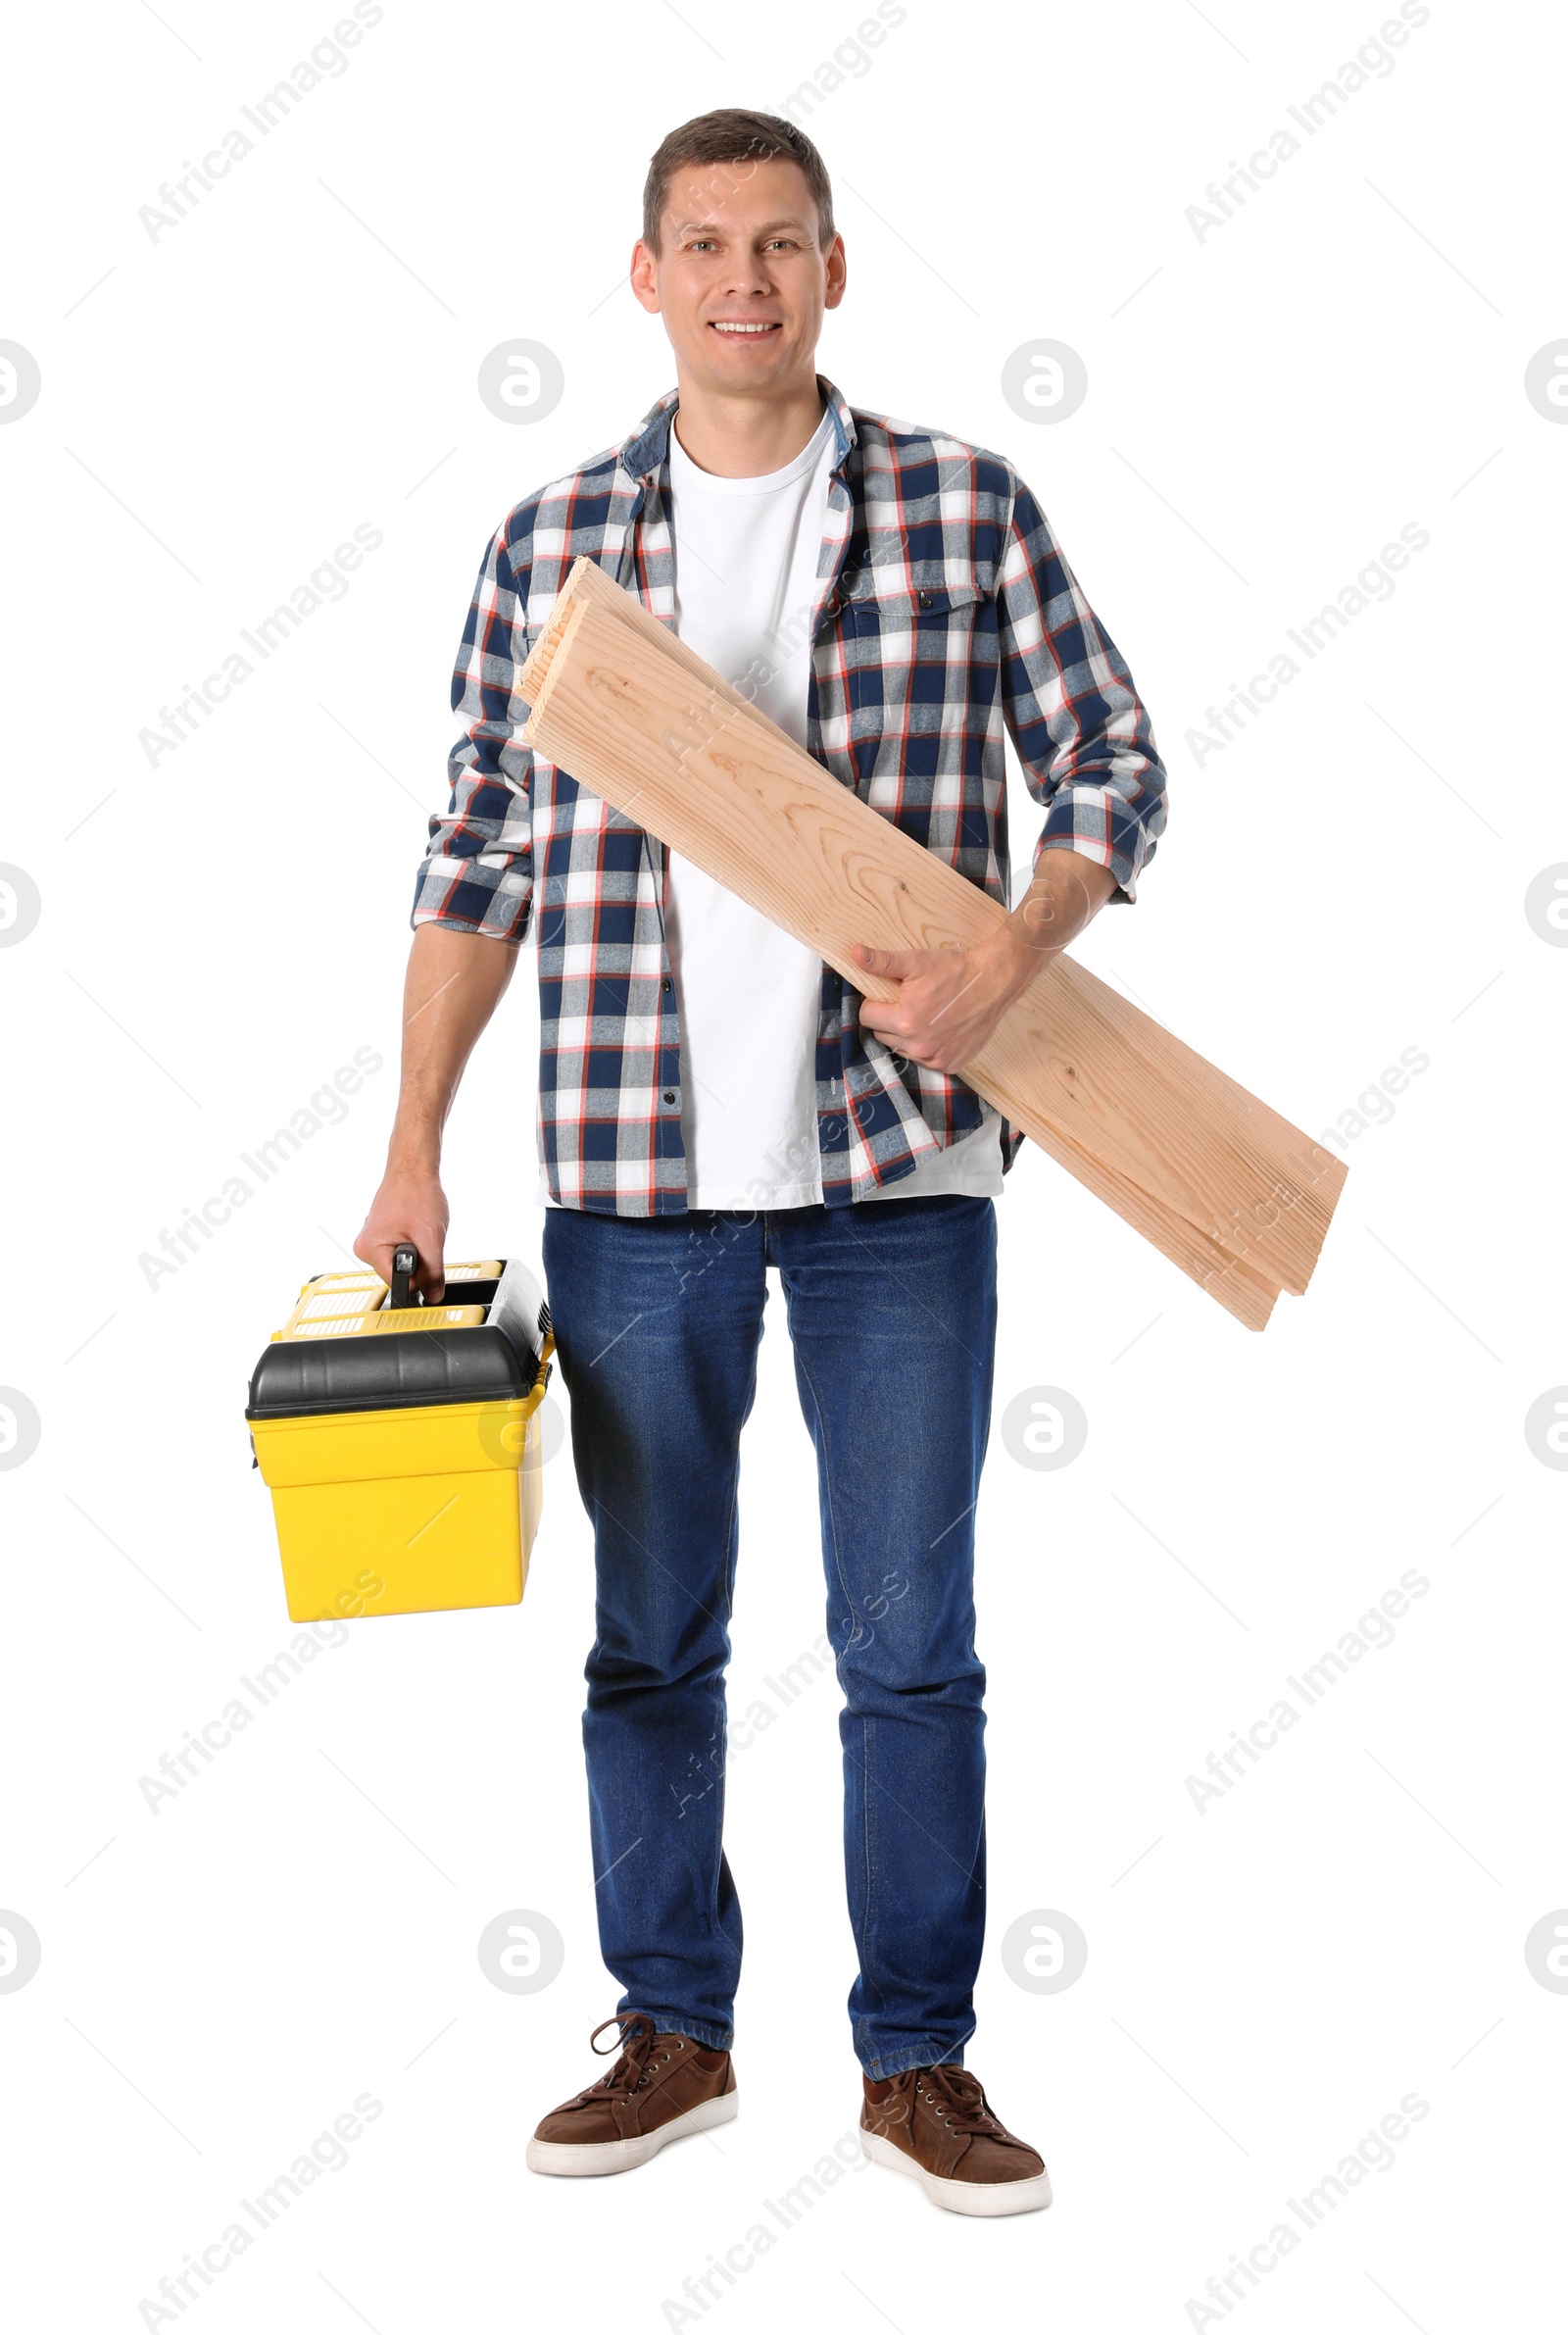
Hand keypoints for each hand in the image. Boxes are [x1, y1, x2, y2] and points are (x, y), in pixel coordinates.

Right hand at [354, 1164, 449, 1301]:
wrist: (413, 1169)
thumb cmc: (417, 1194)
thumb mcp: (431, 1238)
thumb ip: (432, 1272)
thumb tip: (434, 1296)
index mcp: (370, 1250)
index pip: (397, 1284)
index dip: (418, 1277)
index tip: (427, 1262)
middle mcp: (365, 1247)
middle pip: (399, 1274)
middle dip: (417, 1261)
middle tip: (422, 1236)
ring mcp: (371, 1241)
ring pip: (401, 1263)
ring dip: (416, 1251)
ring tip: (417, 1228)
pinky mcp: (380, 1236)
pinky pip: (400, 1252)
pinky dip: (412, 1243)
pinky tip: (414, 1227)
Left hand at [850, 935, 1031, 1073]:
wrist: (994, 983)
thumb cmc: (955, 970)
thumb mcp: (916, 961)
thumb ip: (881, 962)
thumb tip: (855, 953)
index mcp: (905, 1021)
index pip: (867, 1016)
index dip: (876, 1002)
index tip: (892, 994)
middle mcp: (918, 1046)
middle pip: (882, 1034)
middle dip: (890, 1018)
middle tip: (911, 1002)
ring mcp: (935, 1058)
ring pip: (901, 1048)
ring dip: (906, 1035)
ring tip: (926, 1015)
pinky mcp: (950, 1064)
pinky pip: (924, 1060)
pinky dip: (926, 1047)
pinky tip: (939, 1029)